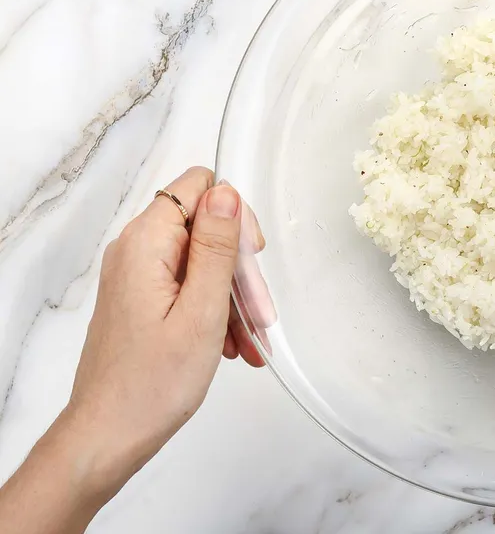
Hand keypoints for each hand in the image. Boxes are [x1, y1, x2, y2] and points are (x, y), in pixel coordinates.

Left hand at [0, 168, 266, 533]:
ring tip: (249, 337)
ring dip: (233, 295)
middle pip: (205, 226)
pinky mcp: (143, 298)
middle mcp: (136, 251)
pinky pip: (190, 286)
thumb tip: (227, 194)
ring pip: (203, 260)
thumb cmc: (150, 385)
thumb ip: (217, 247)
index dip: (234, 217)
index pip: (199, 187)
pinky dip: (216, 309)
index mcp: (146, 244)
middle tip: (256, 310)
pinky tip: (233, 344)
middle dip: (239, 267)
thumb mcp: (202, 311)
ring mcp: (138, 275)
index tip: (249, 260)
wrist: (109, 435)